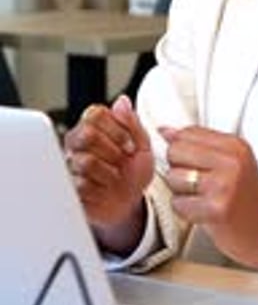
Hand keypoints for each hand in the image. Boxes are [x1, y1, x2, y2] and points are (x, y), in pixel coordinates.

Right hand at [63, 94, 153, 252]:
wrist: (129, 203)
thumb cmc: (133, 171)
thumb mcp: (142, 145)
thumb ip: (132, 122)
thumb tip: (122, 101)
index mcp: (93, 127)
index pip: (96, 114)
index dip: (117, 130)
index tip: (131, 145)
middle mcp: (77, 143)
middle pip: (87, 134)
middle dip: (113, 151)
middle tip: (122, 161)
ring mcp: (71, 165)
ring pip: (85, 161)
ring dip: (109, 172)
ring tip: (113, 178)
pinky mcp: (68, 188)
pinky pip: (80, 185)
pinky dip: (99, 189)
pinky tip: (103, 190)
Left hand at [162, 125, 257, 269]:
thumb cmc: (248, 199)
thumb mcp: (232, 163)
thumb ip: (200, 145)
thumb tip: (165, 131)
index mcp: (235, 145)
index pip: (187, 132)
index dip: (181, 149)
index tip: (192, 163)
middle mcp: (231, 161)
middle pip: (176, 151)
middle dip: (178, 169)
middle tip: (197, 183)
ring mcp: (224, 184)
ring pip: (174, 178)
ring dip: (181, 192)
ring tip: (201, 198)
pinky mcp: (217, 209)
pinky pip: (179, 203)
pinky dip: (185, 211)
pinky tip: (202, 212)